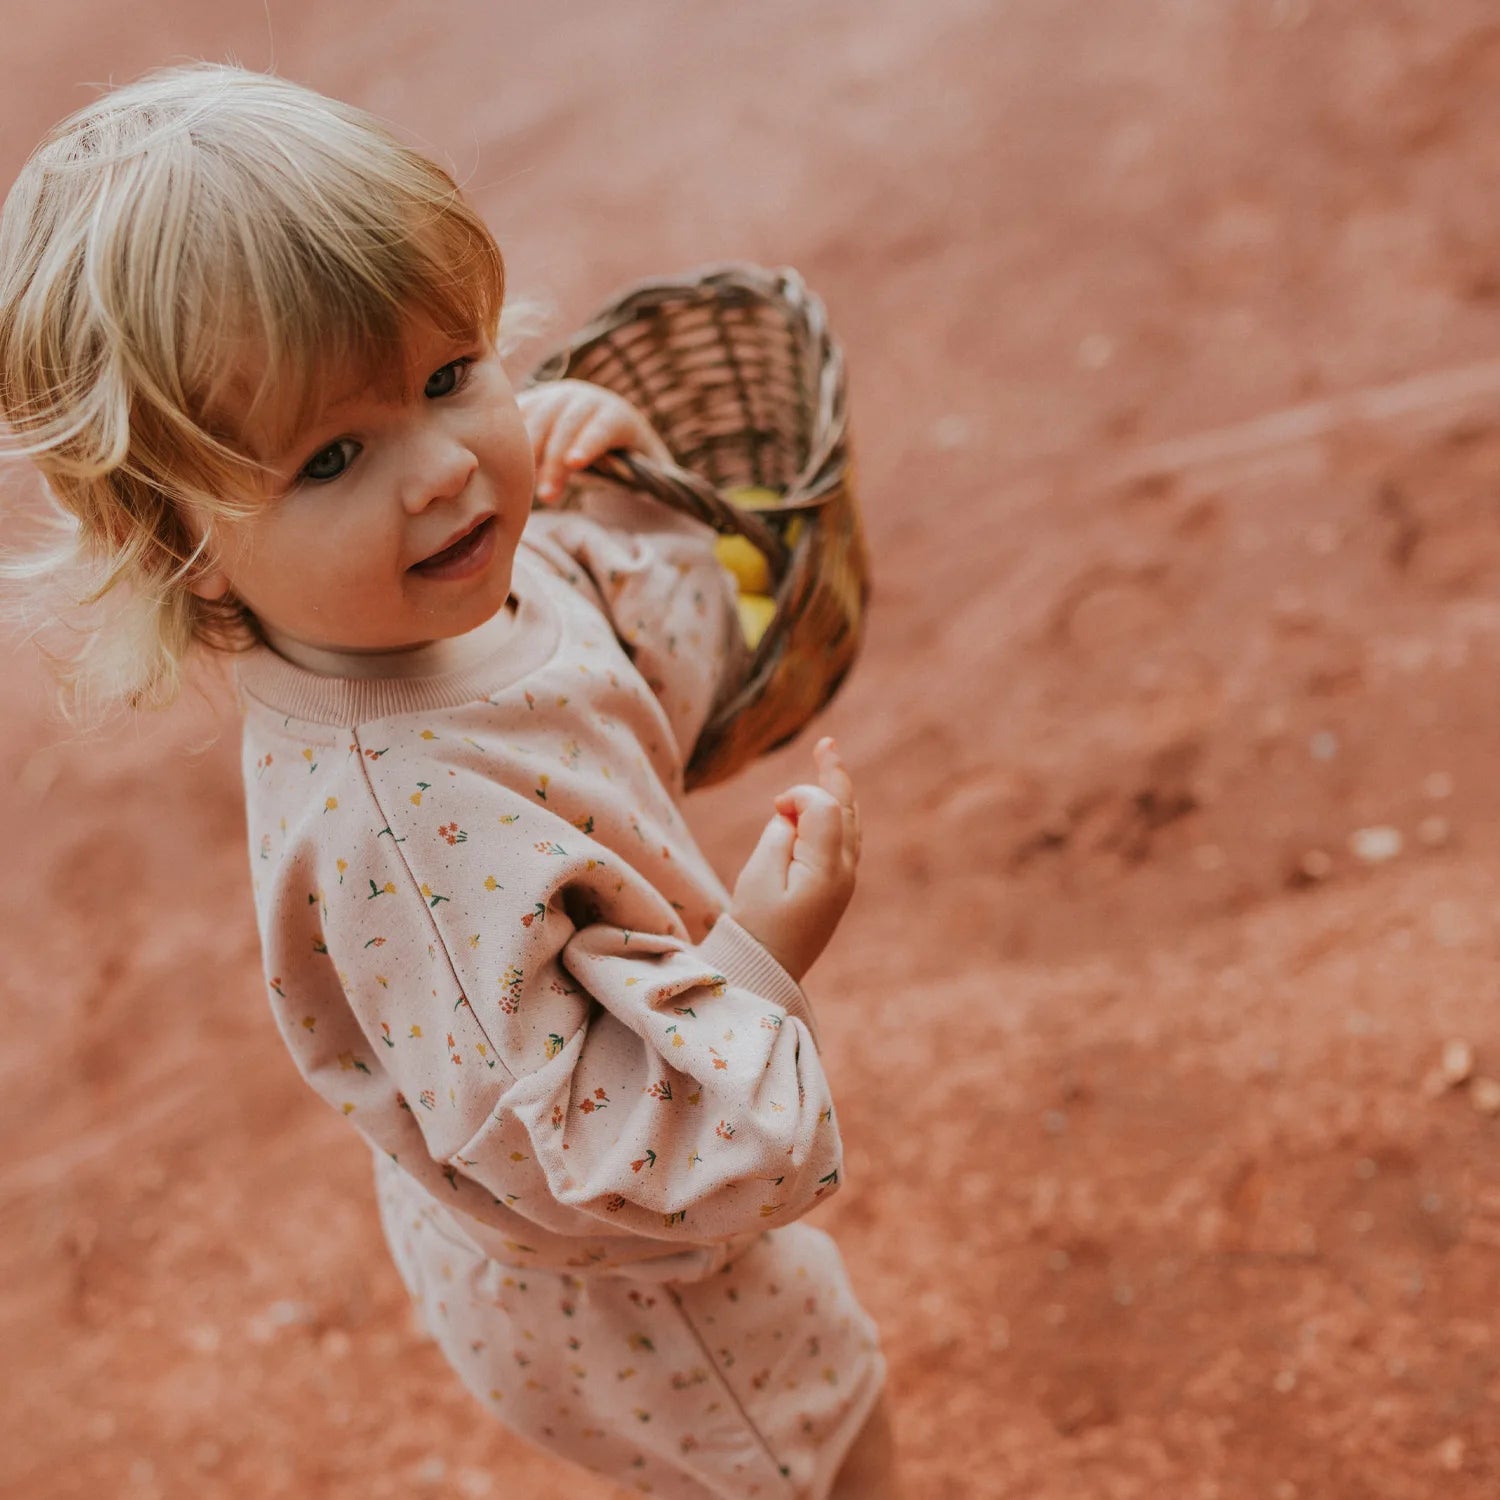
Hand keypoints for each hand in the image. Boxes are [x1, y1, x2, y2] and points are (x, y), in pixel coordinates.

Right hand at [517, 379, 670, 503]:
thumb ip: (659, 479)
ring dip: (526, 453)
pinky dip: (506, 437)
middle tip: (547, 497)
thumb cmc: (628, 456)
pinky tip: (496, 462)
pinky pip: (515, 416)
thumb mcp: (647, 464)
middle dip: (553, 462)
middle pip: (565, 426)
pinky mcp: (532, 402)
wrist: (600, 421)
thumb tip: (682, 501)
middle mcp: (584, 399)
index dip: (589, 443)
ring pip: (536, 420)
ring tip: (520, 487)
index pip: (602, 425)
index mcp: (615, 414)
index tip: (575, 464)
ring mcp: (555, 397)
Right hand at [729, 738, 860, 981]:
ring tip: (830, 760)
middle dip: (834, 775)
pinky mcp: (837, 888)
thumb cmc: (755, 925)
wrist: (766, 970)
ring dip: (837, 793)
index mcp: (828, 868)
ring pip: (850, 823)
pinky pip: (845, 840)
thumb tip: (793, 815)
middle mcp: (845, 871)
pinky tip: (829, 802)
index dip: (799, 795)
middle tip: (827, 743)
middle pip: (846, 808)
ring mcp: (845, 880)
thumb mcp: (759, 876)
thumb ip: (779, 836)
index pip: (824, 806)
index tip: (774, 809)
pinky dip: (837, 815)